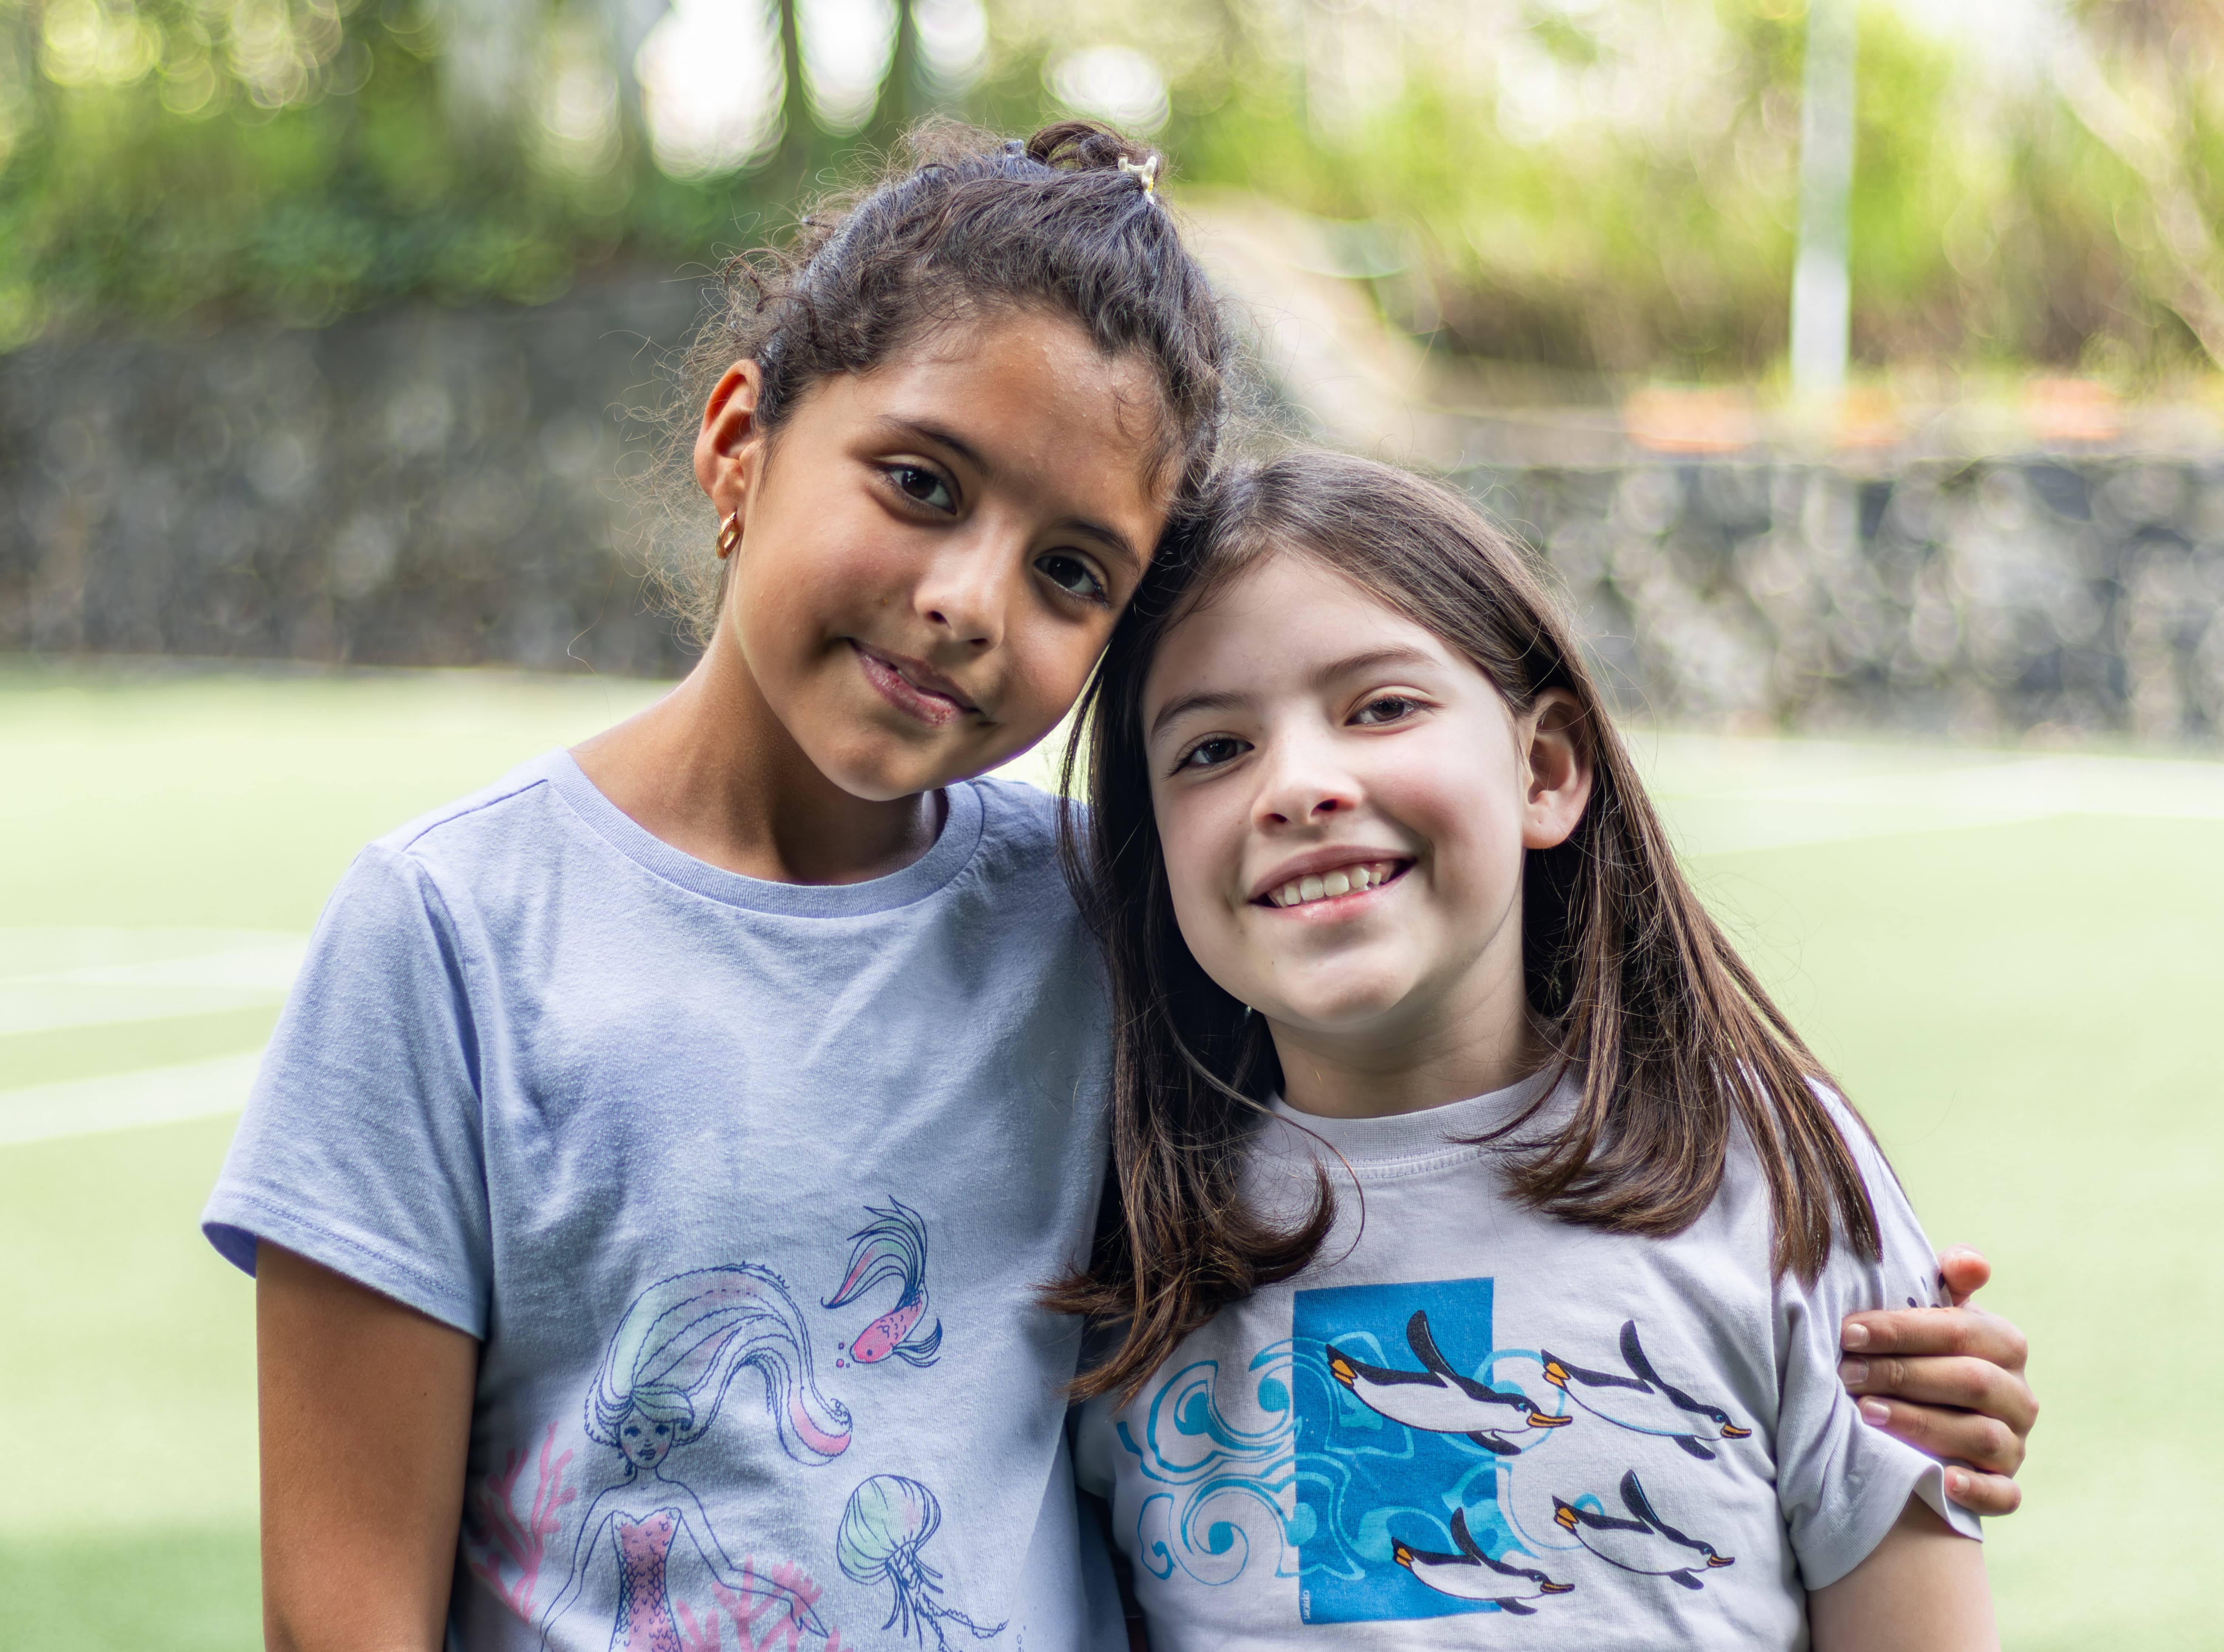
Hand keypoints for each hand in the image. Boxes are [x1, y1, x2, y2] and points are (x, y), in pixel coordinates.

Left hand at [1839, 1246, 2034, 1517]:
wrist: (1926, 1419)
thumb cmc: (1923, 1355)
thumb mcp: (1931, 1317)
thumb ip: (1946, 1283)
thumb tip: (1969, 1261)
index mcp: (2004, 1344)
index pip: (1960, 1330)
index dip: (1903, 1329)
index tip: (1849, 1331)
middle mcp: (2019, 1395)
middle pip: (1970, 1381)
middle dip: (1902, 1375)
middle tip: (1845, 1373)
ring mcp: (2015, 1443)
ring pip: (1981, 1436)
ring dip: (1921, 1424)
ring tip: (1866, 1414)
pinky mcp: (2005, 1486)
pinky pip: (2003, 1494)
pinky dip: (1977, 1489)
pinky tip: (1945, 1481)